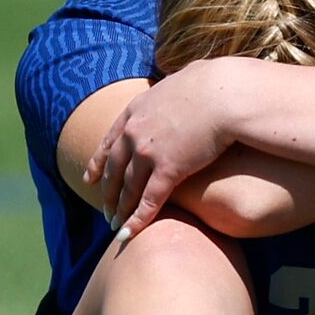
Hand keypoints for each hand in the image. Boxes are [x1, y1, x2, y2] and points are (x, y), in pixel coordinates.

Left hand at [84, 60, 252, 239]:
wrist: (225, 93)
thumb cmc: (216, 84)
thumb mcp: (184, 80)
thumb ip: (175, 90)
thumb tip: (186, 82)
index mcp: (137, 109)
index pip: (110, 141)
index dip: (97, 163)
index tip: (89, 178)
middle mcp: (135, 132)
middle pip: (113, 169)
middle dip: (107, 193)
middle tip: (104, 210)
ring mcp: (148, 152)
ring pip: (127, 188)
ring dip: (120, 210)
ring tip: (115, 226)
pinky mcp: (168, 169)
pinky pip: (148, 201)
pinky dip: (137, 220)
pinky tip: (128, 234)